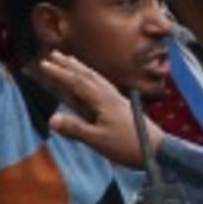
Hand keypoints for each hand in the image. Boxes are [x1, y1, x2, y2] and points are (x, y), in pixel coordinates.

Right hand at [38, 51, 157, 168]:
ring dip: (81, 68)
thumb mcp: (98, 141)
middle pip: (86, 75)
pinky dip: (92, 77)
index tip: (44, 64)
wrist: (157, 149)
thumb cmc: (128, 146)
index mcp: (102, 101)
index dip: (59, 73)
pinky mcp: (122, 105)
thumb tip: (52, 119)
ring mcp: (117, 99)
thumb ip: (75, 129)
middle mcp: (110, 95)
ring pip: (96, 78)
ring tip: (71, 60)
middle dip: (69, 64)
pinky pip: (103, 84)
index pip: (76, 82)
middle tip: (54, 54)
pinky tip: (93, 81)